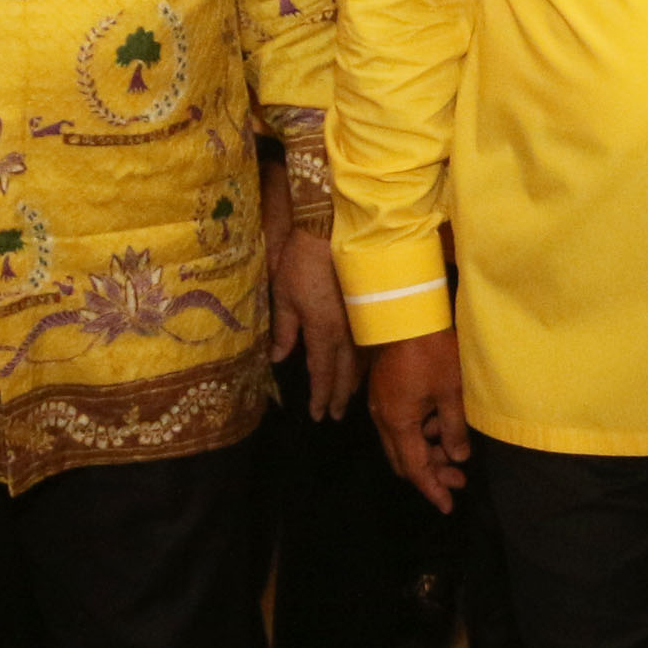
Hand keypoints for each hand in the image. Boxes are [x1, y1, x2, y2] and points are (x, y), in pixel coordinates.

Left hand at [271, 222, 358, 418]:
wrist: (333, 232)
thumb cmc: (302, 263)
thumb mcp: (284, 297)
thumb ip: (284, 330)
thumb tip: (279, 359)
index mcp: (322, 332)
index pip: (321, 373)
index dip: (319, 396)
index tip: (317, 414)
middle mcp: (345, 333)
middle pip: (344, 373)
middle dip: (339, 396)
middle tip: (335, 415)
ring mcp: (360, 321)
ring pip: (360, 361)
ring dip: (353, 382)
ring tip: (348, 397)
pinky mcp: (368, 309)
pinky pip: (368, 344)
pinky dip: (364, 362)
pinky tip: (362, 367)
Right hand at [366, 329, 470, 510]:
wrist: (404, 313)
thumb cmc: (432, 350)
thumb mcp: (451, 391)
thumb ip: (453, 428)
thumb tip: (458, 458)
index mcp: (398, 422)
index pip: (414, 468)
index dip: (432, 489)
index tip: (447, 506)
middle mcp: (383, 418)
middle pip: (404, 459)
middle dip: (430, 474)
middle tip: (458, 481)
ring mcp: (380, 404)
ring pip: (401, 442)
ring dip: (425, 453)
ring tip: (454, 455)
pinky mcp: (384, 391)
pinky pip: (399, 424)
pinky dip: (418, 434)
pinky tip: (439, 428)